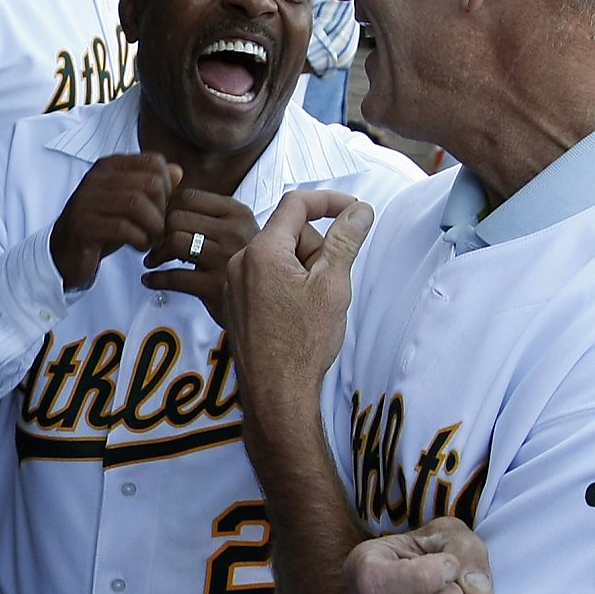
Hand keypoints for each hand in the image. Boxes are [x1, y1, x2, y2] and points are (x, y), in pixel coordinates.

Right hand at [50, 154, 182, 290]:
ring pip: (138, 204)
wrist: (65, 255)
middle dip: (163, 210)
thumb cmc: (101, 228)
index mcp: (109, 166)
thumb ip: (152, 186)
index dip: (168, 187)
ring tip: (153, 240)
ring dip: (154, 227)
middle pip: (150, 183)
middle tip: (160, 229)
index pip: (153, 162)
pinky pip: (123, 228)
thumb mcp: (129, 205)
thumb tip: (178, 171)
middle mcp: (96, 178)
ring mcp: (87, 201)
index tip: (163, 208)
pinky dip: (140, 240)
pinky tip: (140, 247)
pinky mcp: (84, 226)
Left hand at [141, 189, 260, 324]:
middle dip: (158, 231)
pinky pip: (174, 277)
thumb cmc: (245, 264)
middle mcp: (234, 232)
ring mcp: (225, 259)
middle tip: (153, 242)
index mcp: (238, 213)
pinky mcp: (215, 287)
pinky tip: (151, 279)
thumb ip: (210, 213)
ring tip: (152, 260)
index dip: (166, 207)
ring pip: (174, 242)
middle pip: (177, 218)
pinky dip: (156, 279)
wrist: (268, 301)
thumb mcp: (238, 229)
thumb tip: (170, 194)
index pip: (189, 197)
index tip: (159, 219)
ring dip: (155, 254)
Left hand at [223, 189, 373, 422]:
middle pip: (288, 233)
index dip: (329, 201)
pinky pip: (265, 278)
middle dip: (316, 249)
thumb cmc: (303, 343)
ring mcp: (234, 284)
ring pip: (279, 258)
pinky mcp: (236, 303)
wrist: (276, 393)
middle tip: (331, 284)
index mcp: (262, 251)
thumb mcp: (333, 285)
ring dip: (303, 270)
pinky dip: (287, 286)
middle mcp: (240, 262)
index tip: (353, 211)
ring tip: (314, 306)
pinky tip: (297, 316)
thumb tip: (360, 210)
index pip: (296, 203)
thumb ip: (345, 240)